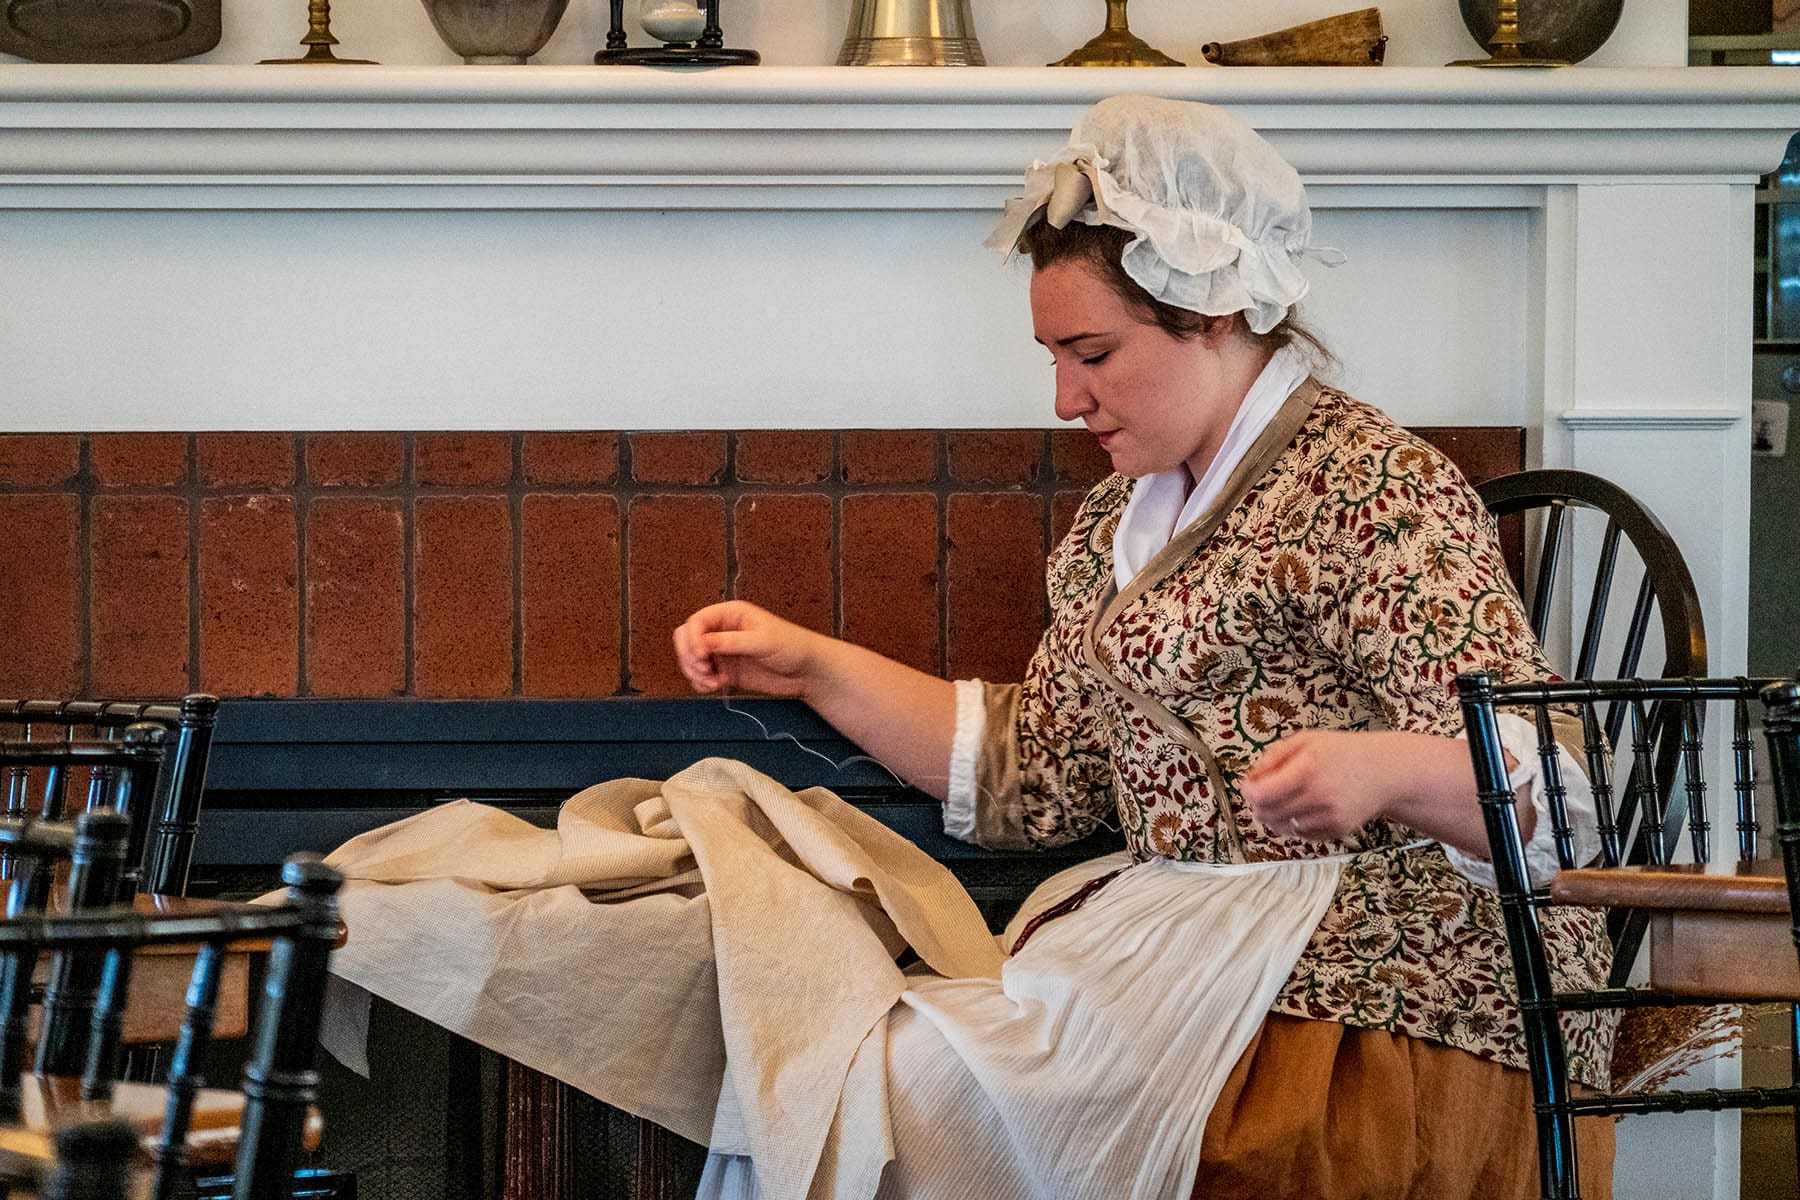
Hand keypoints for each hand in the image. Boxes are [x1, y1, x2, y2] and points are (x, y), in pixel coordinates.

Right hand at [672, 601, 829, 698]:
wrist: (807, 672)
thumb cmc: (792, 646)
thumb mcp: (763, 641)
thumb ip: (732, 641)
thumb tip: (703, 642)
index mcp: (731, 614)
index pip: (697, 621)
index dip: (692, 638)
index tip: (701, 655)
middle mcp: (723, 631)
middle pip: (687, 639)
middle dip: (689, 656)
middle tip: (704, 669)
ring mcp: (722, 652)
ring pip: (691, 659)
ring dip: (694, 672)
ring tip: (712, 681)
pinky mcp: (726, 670)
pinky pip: (701, 676)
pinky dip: (702, 683)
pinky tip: (717, 686)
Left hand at [1239, 730, 1411, 840]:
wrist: (1385, 771)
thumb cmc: (1341, 752)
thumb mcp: (1306, 741)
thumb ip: (1273, 757)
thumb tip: (1250, 780)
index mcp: (1307, 769)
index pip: (1261, 794)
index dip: (1249, 791)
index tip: (1251, 785)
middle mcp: (1318, 796)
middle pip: (1267, 814)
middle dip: (1258, 805)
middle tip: (1265, 794)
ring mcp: (1329, 816)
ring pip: (1282, 828)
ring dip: (1275, 816)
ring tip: (1285, 800)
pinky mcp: (1338, 830)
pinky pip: (1301, 835)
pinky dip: (1296, 825)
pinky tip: (1306, 808)